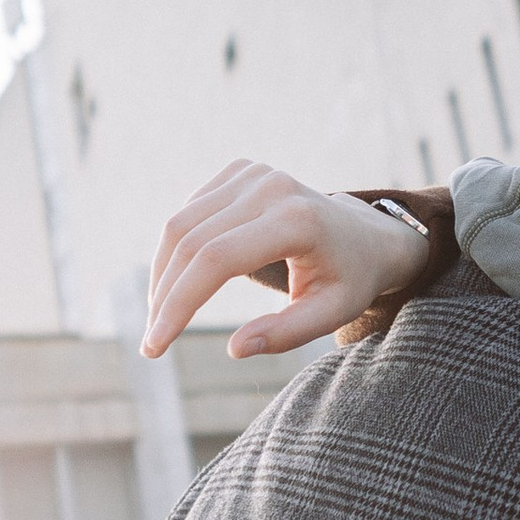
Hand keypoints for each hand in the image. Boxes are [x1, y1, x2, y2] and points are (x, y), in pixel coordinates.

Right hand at [143, 163, 430, 361]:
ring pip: (180, 224)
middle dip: (164, 296)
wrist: (366, 235)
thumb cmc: (350, 279)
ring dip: (162, 274)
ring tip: (161, 318)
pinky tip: (179, 283)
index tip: (156, 346)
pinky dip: (175, 251)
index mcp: (295, 220)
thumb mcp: (332, 313)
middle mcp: (270, 187)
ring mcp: (253, 173)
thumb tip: (234, 348)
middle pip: (191, 242)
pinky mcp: (241, 170)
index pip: (217, 260)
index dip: (179, 303)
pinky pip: (190, 212)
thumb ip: (286, 333)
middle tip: (153, 342)